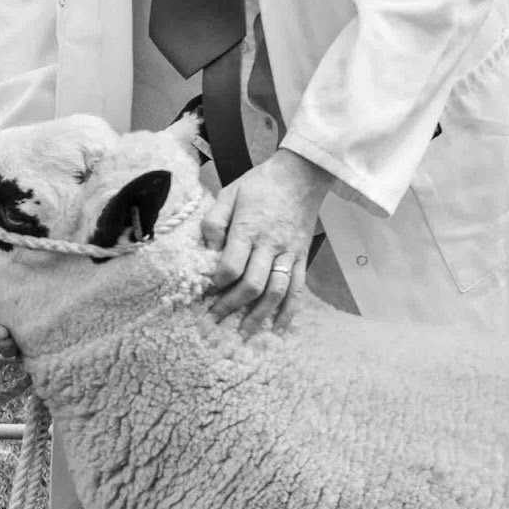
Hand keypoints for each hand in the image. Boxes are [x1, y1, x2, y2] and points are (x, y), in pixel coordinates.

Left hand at [201, 148, 331, 332]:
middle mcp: (270, 245)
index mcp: (248, 228)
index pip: (231, 266)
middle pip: (253, 285)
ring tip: (243, 333)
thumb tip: (208, 252)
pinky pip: (298, 289)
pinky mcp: (303, 258)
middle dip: (232, 306)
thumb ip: (214, 222)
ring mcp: (290, 253)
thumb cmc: (260, 184)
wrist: (301, 175)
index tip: (206, 291)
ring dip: (259, 316)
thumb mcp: (229, 193)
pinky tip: (279, 329)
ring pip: (276, 292)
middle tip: (215, 320)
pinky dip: (289, 312)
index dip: (217, 284)